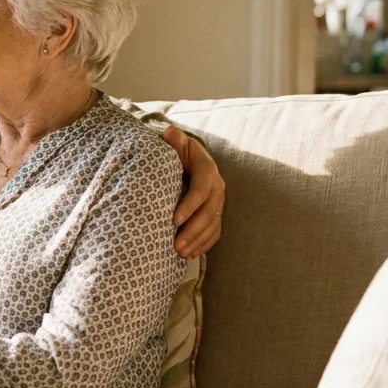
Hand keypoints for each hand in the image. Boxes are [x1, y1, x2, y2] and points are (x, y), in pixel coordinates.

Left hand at [162, 125, 224, 258]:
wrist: (189, 159)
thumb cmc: (177, 152)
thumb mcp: (176, 144)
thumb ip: (173, 140)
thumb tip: (169, 132)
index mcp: (207, 170)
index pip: (201, 190)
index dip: (189, 206)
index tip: (172, 220)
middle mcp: (217, 187)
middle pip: (208, 212)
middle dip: (192, 230)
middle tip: (175, 245)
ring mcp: (219, 202)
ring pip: (213, 224)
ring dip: (197, 241)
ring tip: (179, 253)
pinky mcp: (217, 213)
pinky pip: (215, 231)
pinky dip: (204, 244)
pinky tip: (191, 255)